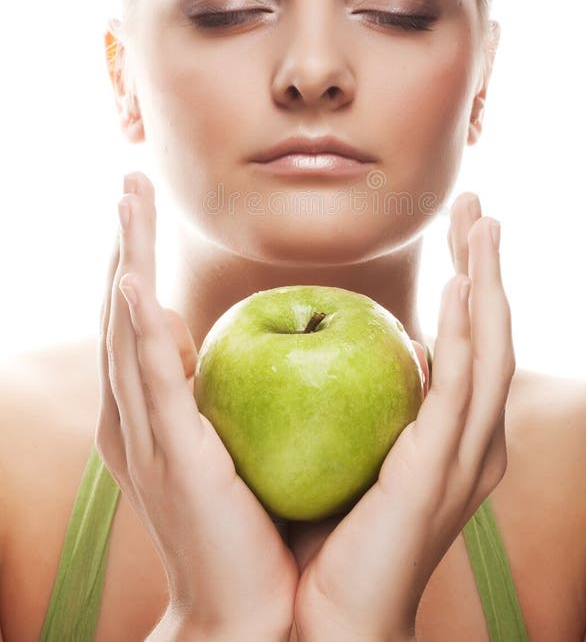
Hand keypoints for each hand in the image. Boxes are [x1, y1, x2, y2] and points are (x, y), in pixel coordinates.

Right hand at [95, 171, 298, 637]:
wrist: (251, 612)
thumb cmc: (255, 525)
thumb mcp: (240, 444)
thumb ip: (235, 394)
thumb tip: (267, 340)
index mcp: (154, 410)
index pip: (144, 315)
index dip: (141, 257)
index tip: (146, 205)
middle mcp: (135, 416)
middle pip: (124, 308)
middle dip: (126, 242)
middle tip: (130, 181)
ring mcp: (146, 435)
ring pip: (129, 330)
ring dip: (127, 262)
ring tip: (128, 203)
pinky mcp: (169, 456)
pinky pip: (153, 383)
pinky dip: (140, 331)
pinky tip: (133, 285)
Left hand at [291, 192, 514, 641]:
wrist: (320, 620)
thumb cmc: (326, 534)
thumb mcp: (346, 448)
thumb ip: (354, 400)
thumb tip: (318, 337)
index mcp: (452, 434)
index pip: (470, 339)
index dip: (471, 280)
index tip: (459, 227)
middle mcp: (474, 441)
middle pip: (492, 333)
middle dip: (488, 266)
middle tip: (478, 206)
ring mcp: (465, 458)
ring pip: (490, 351)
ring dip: (487, 283)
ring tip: (480, 225)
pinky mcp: (440, 472)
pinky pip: (458, 390)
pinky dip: (464, 336)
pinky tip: (461, 289)